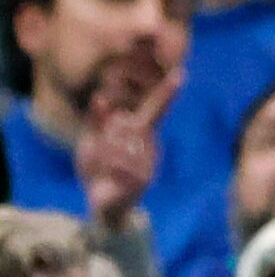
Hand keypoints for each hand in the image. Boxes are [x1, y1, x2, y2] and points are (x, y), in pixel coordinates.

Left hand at [75, 55, 177, 231]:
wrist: (101, 203)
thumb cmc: (98, 169)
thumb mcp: (91, 142)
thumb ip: (96, 120)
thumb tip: (100, 95)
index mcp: (140, 131)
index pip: (155, 108)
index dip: (167, 91)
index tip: (182, 73)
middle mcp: (150, 143)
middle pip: (127, 126)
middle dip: (106, 138)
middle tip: (99, 155)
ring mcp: (149, 160)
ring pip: (121, 145)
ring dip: (104, 156)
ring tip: (103, 169)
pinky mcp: (144, 178)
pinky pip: (121, 164)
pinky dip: (108, 168)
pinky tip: (108, 177)